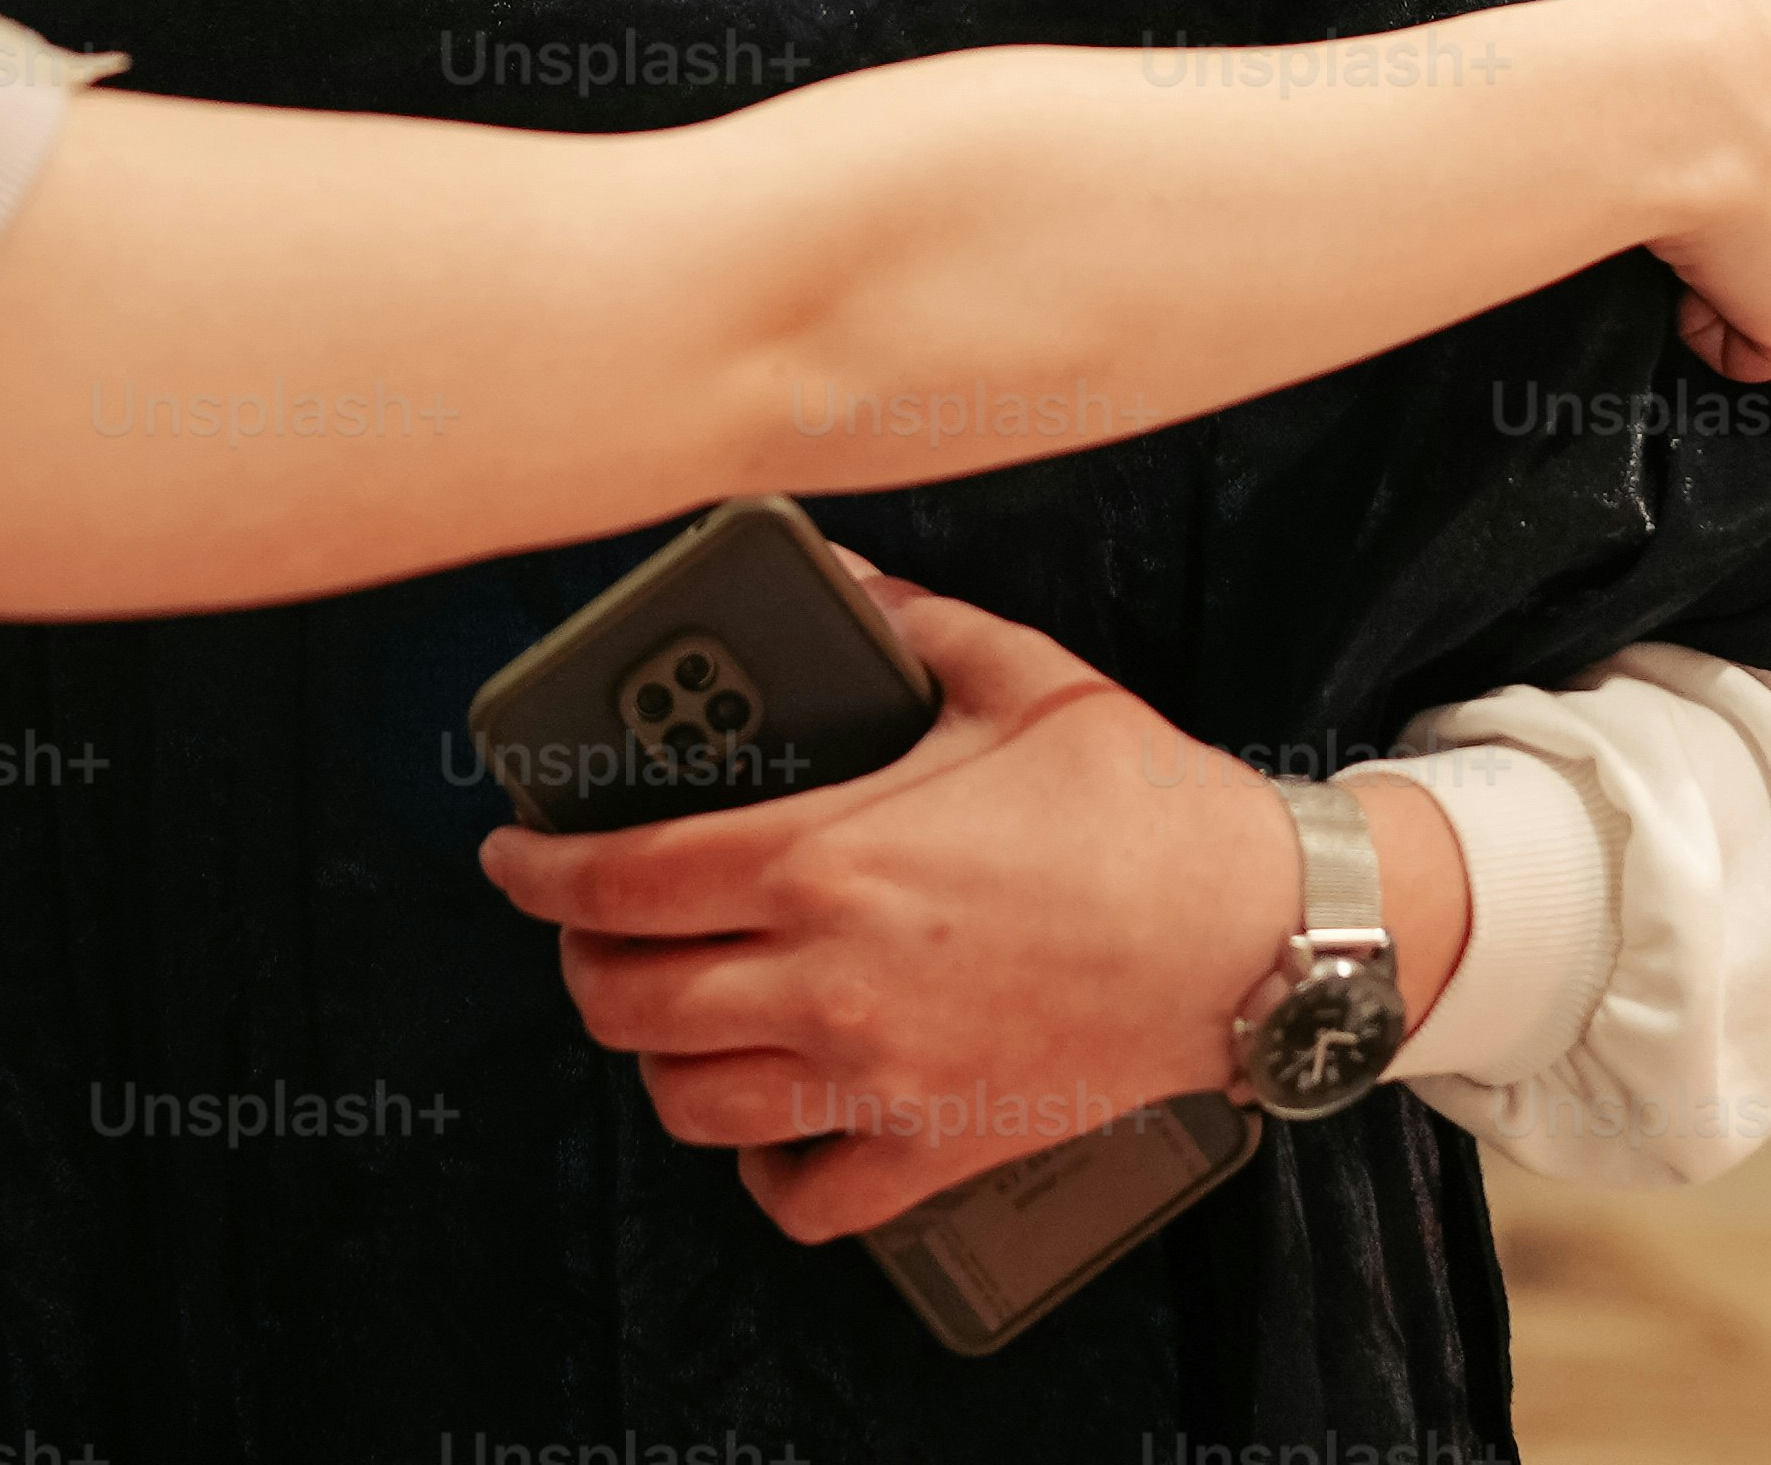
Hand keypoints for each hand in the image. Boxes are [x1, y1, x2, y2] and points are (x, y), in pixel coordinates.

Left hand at [477, 572, 1461, 1237]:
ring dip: (655, 1056)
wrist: (1257, 932)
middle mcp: (833, 981)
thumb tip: (835, 573)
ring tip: (669, 1009)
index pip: (623, 881)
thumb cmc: (1140, 803)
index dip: (540, 871)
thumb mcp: (1016, 673)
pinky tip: (769, 1118)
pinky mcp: (936, 1145)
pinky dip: (764, 1169)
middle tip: (591, 926)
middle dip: (582, 962)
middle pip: (627, 1001)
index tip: (513, 854)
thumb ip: (904, 620)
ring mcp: (879, 1078)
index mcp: (831, 859)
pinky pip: (802, 1196)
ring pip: (690, 1103)